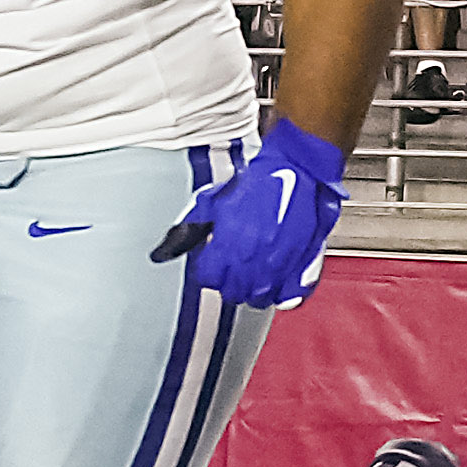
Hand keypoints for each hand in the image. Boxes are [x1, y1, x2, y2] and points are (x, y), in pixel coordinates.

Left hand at [160, 125, 350, 307]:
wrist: (298, 168)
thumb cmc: (259, 181)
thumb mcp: (213, 200)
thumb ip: (191, 228)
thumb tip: (164, 251)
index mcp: (229, 241)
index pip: (209, 277)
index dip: (208, 272)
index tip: (210, 266)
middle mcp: (253, 258)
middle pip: (232, 292)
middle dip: (228, 284)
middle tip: (230, 272)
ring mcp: (280, 264)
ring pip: (259, 298)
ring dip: (252, 291)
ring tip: (250, 279)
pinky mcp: (303, 264)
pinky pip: (288, 295)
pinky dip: (280, 294)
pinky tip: (273, 283)